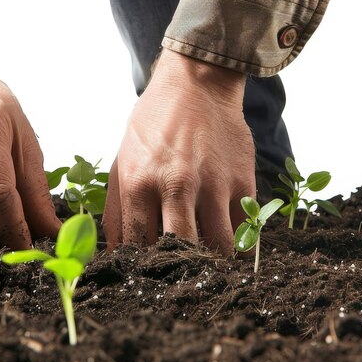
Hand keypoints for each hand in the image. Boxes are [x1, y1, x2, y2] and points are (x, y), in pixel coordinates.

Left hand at [103, 50, 254, 254]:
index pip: (137, 245)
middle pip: (178, 252)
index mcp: (139, 182)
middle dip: (176, 271)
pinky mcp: (243, 181)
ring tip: (204, 264)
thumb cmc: (152, 126)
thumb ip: (116, 209)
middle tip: (176, 276)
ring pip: (218, 249)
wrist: (195, 85)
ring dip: (210, 262)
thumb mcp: (122, 161)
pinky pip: (244, 230)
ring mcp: (213, 184)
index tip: (146, 274)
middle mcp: (176, 185)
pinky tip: (226, 241)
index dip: (140, 267)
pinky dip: (236, 243)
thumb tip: (116, 252)